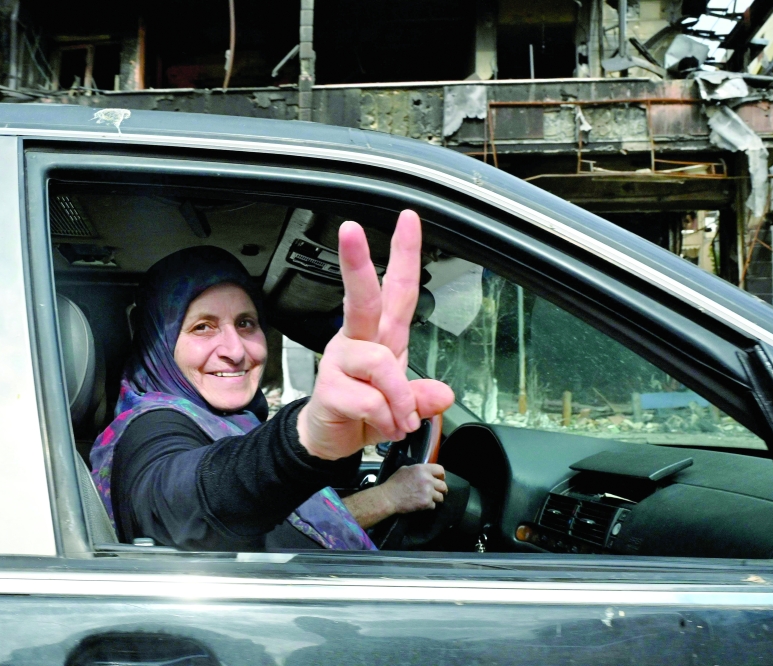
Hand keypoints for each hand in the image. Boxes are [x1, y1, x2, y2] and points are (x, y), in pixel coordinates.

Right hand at [297, 210, 454, 459]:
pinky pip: (370, 401)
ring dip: (399, 398)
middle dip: (356, 264)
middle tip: (350, 228)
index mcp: (382, 335)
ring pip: (380, 363)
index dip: (405, 254)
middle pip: (362, 298)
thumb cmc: (365, 410)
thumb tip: (442, 394)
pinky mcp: (329, 389)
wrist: (330, 440)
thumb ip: (422, 398)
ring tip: (399, 420)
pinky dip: (385, 419)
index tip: (408, 219)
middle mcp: (358, 340)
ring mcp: (340, 362)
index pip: (398, 289)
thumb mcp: (404, 406)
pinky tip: (381, 426)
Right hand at [381, 464, 447, 513]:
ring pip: (440, 497)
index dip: (441, 475)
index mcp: (422, 469)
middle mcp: (427, 480)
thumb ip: (416, 470)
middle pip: (443, 485)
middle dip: (440, 489)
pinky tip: (422, 504)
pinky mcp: (426, 503)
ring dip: (436, 498)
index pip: (440, 470)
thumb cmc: (394, 483)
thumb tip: (422, 471)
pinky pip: (434, 505)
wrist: (388, 497)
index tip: (440, 479)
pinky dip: (429, 506)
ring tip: (430, 499)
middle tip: (436, 491)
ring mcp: (428, 492)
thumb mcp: (404, 469)